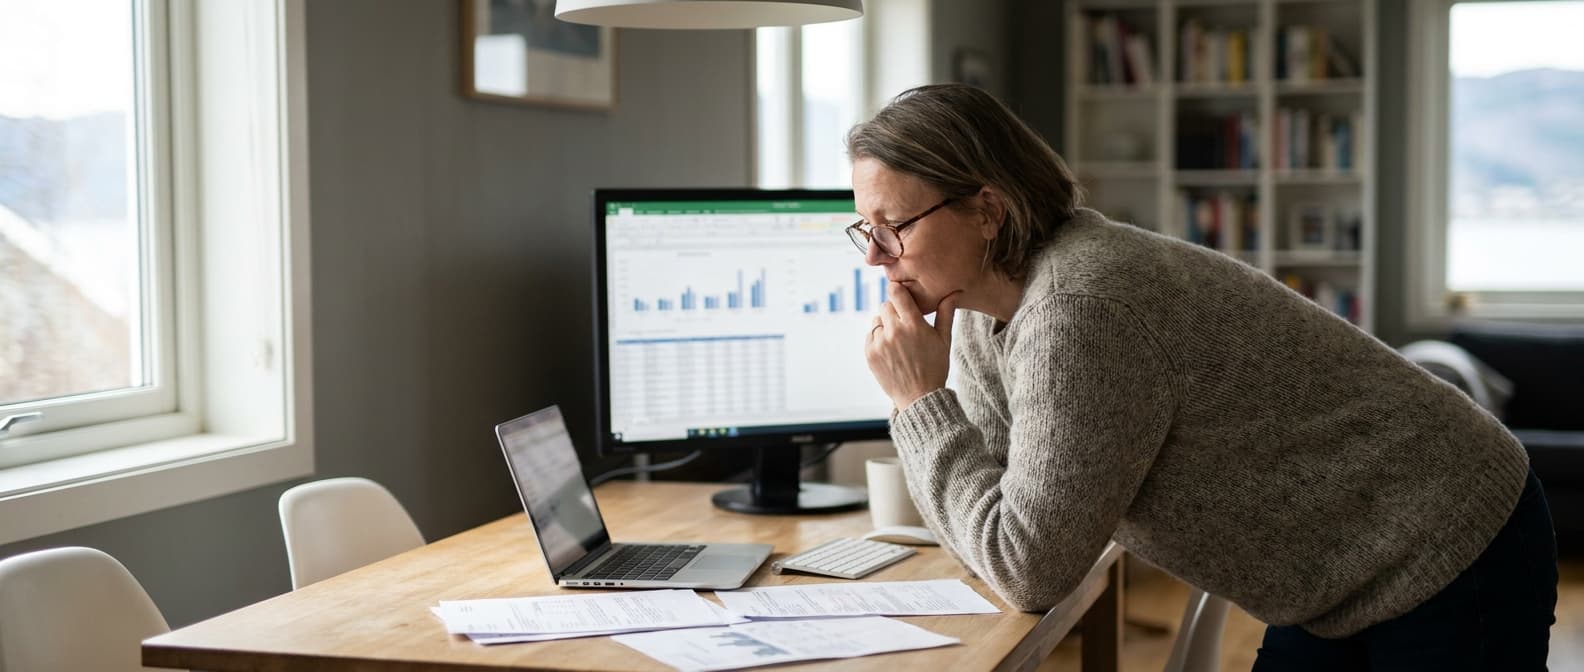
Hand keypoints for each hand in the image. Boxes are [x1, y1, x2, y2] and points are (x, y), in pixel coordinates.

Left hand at [865, 286, 958, 409]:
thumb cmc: (935, 367)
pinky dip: (878, 339)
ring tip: (898, 341)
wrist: (919, 397)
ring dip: (885, 325)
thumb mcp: (944, 340)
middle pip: (885, 305)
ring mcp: (880, 343)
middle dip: (894, 311)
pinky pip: (870, 336)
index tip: (899, 292)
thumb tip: (954, 292)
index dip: (896, 290)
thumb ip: (945, 313)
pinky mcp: (870, 354)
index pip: (896, 293)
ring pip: (877, 321)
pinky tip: (891, 351)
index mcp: (913, 324)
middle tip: (903, 323)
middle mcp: (894, 332)